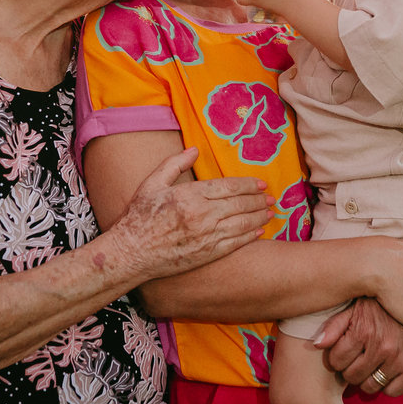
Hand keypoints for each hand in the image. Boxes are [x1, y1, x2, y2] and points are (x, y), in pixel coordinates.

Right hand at [110, 147, 273, 280]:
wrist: (131, 252)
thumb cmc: (139, 216)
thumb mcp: (152, 183)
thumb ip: (175, 163)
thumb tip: (195, 150)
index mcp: (191, 195)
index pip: (229, 187)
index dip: (249, 185)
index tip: (261, 184)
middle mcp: (202, 215)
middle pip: (240, 205)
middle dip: (258, 200)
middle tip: (271, 197)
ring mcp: (206, 236)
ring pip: (242, 224)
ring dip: (259, 216)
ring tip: (269, 211)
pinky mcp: (207, 254)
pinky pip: (235, 243)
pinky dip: (250, 236)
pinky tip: (259, 231)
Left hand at [316, 298, 402, 396]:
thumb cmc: (380, 306)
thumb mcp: (354, 308)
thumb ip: (334, 325)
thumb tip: (317, 344)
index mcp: (364, 330)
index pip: (336, 361)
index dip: (336, 358)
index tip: (342, 352)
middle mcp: (382, 346)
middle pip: (351, 376)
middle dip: (349, 369)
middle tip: (356, 359)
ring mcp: (400, 359)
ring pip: (370, 387)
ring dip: (366, 379)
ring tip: (369, 365)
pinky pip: (392, 391)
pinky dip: (386, 385)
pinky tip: (384, 370)